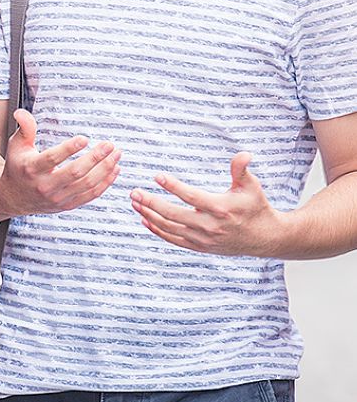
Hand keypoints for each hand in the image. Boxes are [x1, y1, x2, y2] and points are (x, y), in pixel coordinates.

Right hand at [0, 109, 120, 216]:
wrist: (14, 197)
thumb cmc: (18, 166)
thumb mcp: (16, 145)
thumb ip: (24, 128)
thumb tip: (21, 112)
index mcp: (32, 169)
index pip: (53, 159)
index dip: (69, 148)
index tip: (85, 138)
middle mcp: (45, 186)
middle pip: (75, 173)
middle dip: (95, 158)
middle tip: (109, 145)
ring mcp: (58, 198)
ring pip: (87, 184)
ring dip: (105, 169)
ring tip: (116, 154)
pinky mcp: (67, 205)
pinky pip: (91, 195)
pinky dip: (105, 183)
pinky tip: (114, 170)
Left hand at [130, 152, 283, 255]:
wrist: (266, 238)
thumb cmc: (256, 207)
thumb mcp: (252, 186)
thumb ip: (241, 169)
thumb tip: (244, 154)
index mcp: (220, 209)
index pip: (191, 197)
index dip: (173, 186)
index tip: (157, 176)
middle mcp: (210, 226)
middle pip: (174, 215)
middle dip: (151, 203)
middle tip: (134, 192)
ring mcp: (204, 240)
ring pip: (170, 228)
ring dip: (150, 215)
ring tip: (134, 203)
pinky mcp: (201, 247)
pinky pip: (175, 240)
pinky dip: (158, 231)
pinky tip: (144, 219)